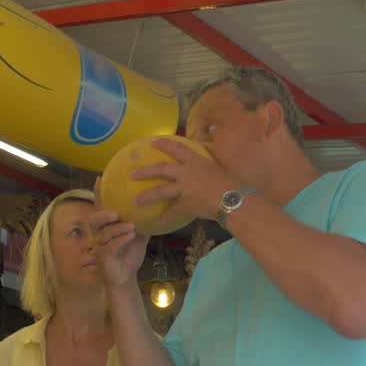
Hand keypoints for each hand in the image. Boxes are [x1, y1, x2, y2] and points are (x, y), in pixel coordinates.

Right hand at [90, 177, 149, 291]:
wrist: (126, 277)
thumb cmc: (130, 254)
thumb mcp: (138, 235)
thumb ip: (143, 221)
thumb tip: (158, 204)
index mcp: (106, 226)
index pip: (100, 207)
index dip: (98, 194)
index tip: (100, 178)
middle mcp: (99, 234)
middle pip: (93, 219)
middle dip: (103, 213)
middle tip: (116, 212)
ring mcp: (100, 246)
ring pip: (103, 233)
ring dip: (117, 228)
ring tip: (130, 226)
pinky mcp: (103, 258)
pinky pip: (110, 247)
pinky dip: (121, 240)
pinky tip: (131, 236)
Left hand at [130, 138, 245, 220]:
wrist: (234, 199)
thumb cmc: (232, 182)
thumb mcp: (220, 166)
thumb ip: (210, 160)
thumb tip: (209, 146)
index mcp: (196, 161)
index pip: (177, 149)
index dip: (164, 144)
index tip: (152, 142)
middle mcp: (187, 172)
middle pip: (161, 169)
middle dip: (145, 171)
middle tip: (132, 173)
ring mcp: (185, 188)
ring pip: (160, 191)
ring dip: (146, 196)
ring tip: (135, 201)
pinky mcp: (185, 203)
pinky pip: (172, 212)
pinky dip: (164, 218)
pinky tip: (156, 223)